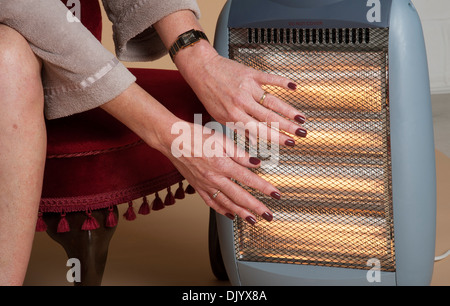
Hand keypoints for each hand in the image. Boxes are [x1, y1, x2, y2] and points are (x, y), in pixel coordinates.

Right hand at [162, 121, 280, 224]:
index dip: (264, 188)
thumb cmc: (194, 135)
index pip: (248, 179)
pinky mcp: (197, 186)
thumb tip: (256, 162)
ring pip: (226, 203)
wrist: (170, 139)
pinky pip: (211, 202)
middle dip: (256, 207)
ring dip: (241, 213)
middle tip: (268, 215)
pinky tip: (230, 215)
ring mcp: (205, 184)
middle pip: (239, 196)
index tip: (275, 194)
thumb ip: (239, 153)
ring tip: (253, 220)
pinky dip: (222, 210)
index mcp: (222, 163)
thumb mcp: (220, 139)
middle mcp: (214, 177)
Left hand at [175, 43, 307, 146]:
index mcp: (233, 116)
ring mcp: (247, 87)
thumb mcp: (219, 117)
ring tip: (301, 118)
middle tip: (302, 134)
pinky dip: (282, 82)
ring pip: (272, 101)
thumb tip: (255, 142)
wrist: (201, 69)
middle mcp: (241, 103)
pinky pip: (269, 78)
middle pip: (270, 117)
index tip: (289, 143)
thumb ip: (238, 129)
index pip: (259, 130)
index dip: (276, 138)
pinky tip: (294, 86)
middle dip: (288, 127)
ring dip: (289, 110)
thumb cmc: (209, 94)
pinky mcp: (250, 73)